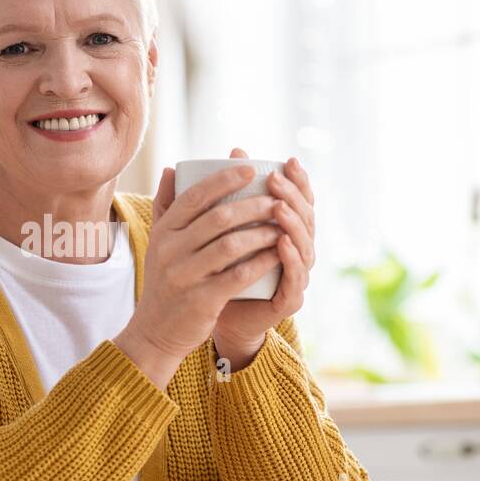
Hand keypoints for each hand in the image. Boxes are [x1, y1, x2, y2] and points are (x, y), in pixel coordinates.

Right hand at [114, 161, 284, 388]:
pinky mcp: (202, 300)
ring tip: (282, 226)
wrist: (155, 331)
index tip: (250, 168)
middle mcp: (170, 251)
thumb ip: (165, 206)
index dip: (224, 179)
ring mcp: (185, 276)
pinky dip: (261, 262)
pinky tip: (278, 254)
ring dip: (262, 232)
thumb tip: (171, 168)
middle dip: (253, 205)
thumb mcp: (157, 243)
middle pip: (218, 218)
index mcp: (163, 232)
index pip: (194, 196)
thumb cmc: (164, 282)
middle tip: (276, 199)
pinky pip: (238, 275)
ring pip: (231, 245)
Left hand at [211, 147, 315, 370]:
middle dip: (293, 196)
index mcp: (280, 231)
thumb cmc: (208, 272)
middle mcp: (294, 251)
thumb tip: (173, 168)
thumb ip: (192, 204)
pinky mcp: (289, 300)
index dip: (298, 180)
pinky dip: (290, 259)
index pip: (298, 200)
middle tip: (275, 179)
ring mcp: (295, 276)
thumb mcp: (200, 235)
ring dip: (292, 223)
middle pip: (306, 217)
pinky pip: (294, 277)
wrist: (206, 320)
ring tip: (277, 207)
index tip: (287, 161)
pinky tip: (281, 243)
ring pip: (304, 244)